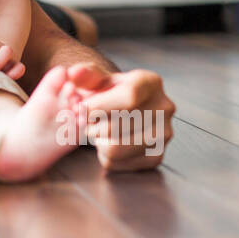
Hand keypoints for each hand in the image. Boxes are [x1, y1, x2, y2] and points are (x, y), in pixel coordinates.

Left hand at [61, 63, 175, 171]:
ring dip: (97, 141)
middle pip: (117, 126)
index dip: (98, 106)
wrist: (125, 110)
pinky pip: (116, 163)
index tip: (81, 109)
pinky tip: (107, 142)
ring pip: (115, 149)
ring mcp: (164, 134)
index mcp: (151, 83)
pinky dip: (103, 155)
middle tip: (88, 121)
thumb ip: (84, 75)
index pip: (129, 97)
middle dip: (92, 125)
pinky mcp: (156, 156)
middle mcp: (164, 108)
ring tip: (97, 131)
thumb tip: (74, 73)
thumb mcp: (98, 78)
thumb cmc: (109, 92)